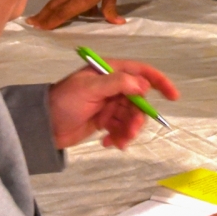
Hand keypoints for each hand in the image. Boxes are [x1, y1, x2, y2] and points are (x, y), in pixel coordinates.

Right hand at [28, 0, 128, 28]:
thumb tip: (118, 23)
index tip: (39, 28)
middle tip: (31, 24)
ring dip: (49, 9)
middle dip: (43, 15)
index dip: (51, 21)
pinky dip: (60, 2)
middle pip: (55, 5)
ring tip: (40, 18)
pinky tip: (63, 7)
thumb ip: (110, 8)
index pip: (64, 13)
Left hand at [47, 59, 178, 149]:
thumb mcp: (90, 89)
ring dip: (128, 131)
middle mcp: (113, 86)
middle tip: (130, 131)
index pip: (141, 72)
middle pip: (139, 100)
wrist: (44, 125)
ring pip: (131, 117)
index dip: (159, 82)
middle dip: (138, 117)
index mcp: (110, 72)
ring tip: (116, 141)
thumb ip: (117, 84)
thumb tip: (143, 85)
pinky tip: (106, 143)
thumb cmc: (64, 100)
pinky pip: (121, 129)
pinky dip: (118, 137)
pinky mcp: (105, 121)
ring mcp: (109, 104)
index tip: (173, 96)